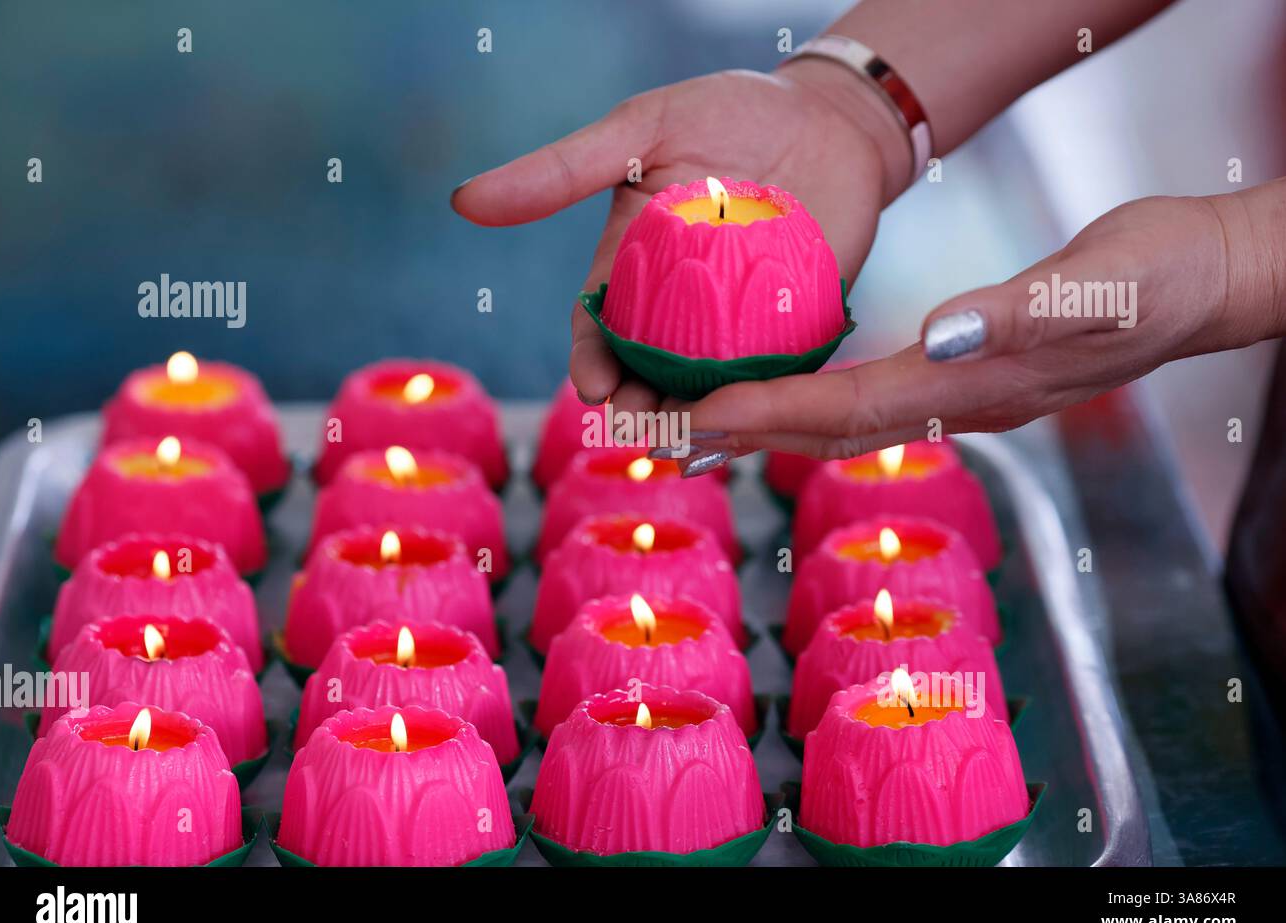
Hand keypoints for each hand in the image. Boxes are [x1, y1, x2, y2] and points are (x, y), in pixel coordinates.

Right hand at [451, 60, 912, 411]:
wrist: (834, 117)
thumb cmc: (731, 111)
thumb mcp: (640, 130)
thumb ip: (560, 171)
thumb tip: (462, 201)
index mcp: (634, 264)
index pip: (599, 328)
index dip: (591, 363)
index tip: (595, 389)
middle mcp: (679, 304)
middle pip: (646, 370)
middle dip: (638, 405)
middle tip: (643, 428)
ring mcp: (735, 323)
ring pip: (703, 388)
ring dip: (692, 417)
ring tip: (691, 438)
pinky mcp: (793, 331)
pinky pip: (769, 378)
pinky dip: (757, 404)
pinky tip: (755, 425)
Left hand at [665, 193, 1259, 474]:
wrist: (1202, 284)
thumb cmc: (1156, 278)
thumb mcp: (1096, 285)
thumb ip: (1018, 315)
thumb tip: (938, 338)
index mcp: (971, 385)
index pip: (847, 409)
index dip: (770, 414)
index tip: (698, 417)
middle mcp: (954, 403)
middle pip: (827, 432)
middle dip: (744, 436)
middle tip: (662, 440)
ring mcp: (958, 397)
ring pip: (841, 423)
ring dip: (767, 427)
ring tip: (694, 427)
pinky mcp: (963, 375)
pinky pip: (867, 402)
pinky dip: (809, 403)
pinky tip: (780, 395)